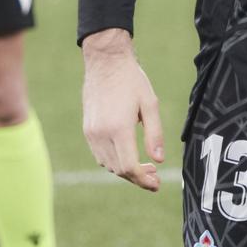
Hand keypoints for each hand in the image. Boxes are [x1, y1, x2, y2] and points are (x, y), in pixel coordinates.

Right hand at [81, 29, 164, 191]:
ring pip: (108, 165)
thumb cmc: (131, 80)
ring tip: (144, 168)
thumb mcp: (150, 104)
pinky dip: (114, 162)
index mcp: (119, 128)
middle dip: (137, 178)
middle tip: (155, 177)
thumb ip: (155, 134)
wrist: (105, 62)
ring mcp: (91, 133)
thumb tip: (159, 160)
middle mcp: (101, 133)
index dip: (143, 179)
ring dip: (126, 171)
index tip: (156, 183)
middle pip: (119, 170)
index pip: (129, 166)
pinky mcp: (87, 129)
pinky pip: (100, 155)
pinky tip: (128, 156)